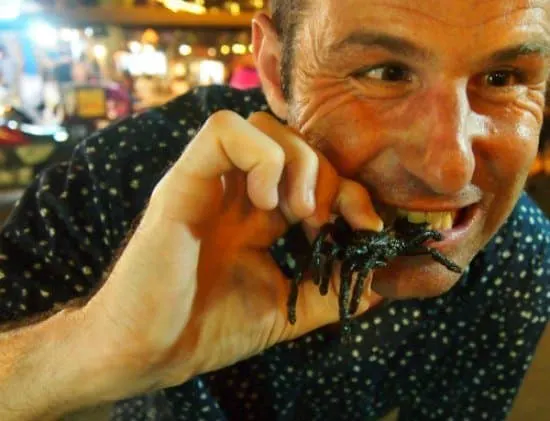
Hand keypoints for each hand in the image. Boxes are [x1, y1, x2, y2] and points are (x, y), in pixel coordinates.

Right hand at [83, 111, 382, 400]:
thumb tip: (383, 280)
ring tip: (299, 213)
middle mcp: (233, 190)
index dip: (350, 190)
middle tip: (330, 220)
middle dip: (330, 173)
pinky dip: (261, 159)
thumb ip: (331, 289)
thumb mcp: (286, 308)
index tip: (370, 225)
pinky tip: (264, 204)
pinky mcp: (181, 181)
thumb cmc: (206, 329)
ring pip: (261, 123)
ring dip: (298, 162)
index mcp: (255, 215)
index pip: (313, 174)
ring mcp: (206, 181)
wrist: (145, 352)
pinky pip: (224, 132)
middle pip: (293, 140)